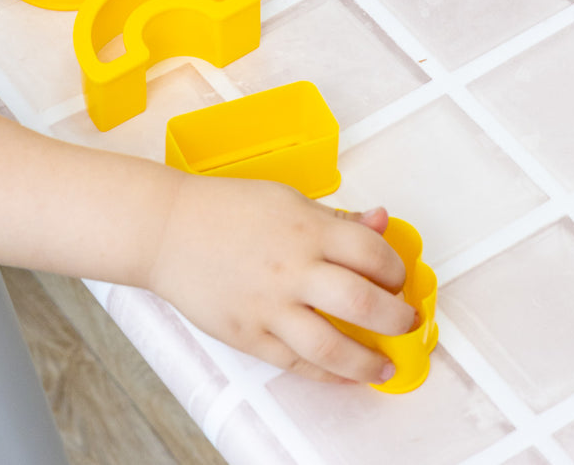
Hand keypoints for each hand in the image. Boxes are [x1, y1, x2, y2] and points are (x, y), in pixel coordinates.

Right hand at [147, 175, 414, 384]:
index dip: (395, 270)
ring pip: (334, 349)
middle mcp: (293, 269)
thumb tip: (381, 221)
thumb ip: (335, 217)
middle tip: (406, 323)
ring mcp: (270, 307)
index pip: (373, 254)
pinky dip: (329, 374)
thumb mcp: (286, 199)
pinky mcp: (249, 335)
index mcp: (306, 228)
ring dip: (369, 363)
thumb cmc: (225, 209)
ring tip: (384, 367)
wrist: (167, 229)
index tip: (398, 279)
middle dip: (397, 321)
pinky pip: (298, 365)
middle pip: (364, 304)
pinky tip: (344, 374)